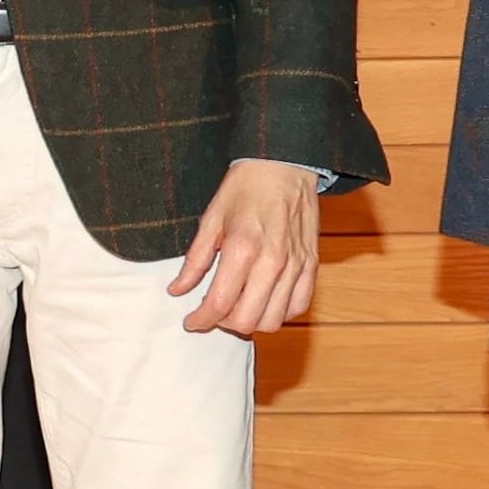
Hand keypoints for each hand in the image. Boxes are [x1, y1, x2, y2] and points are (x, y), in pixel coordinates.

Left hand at [169, 156, 320, 336]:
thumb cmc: (245, 189)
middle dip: (224, 323)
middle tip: (214, 311)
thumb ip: (195, 260)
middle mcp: (272, 262)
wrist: (284, 166)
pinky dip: (279, 311)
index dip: (200, 320)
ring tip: (238, 305)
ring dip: (252, 320)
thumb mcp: (211, 219)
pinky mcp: (311, 265)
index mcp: (242, 249)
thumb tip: (177, 290)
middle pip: (247, 321)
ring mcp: (295, 266)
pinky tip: (264, 298)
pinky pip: (298, 306)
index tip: (191, 321)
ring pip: (273, 320)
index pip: (219, 304)